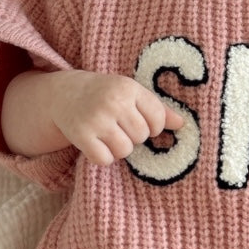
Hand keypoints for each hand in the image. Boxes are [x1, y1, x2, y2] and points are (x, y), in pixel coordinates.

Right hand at [48, 71, 184, 165]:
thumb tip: (183, 125)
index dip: (152, 127)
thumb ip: (157, 109)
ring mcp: (96, 119)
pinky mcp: (81, 135)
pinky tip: (95, 143)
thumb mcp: (131, 93)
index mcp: (129, 88)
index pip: (158, 120)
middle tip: (117, 126)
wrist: (65, 93)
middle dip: (132, 137)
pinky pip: (104, 159)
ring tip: (107, 135)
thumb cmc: (106, 94)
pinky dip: (102, 157)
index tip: (138, 121)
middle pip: (141, 137)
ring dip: (118, 148)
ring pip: (124, 151)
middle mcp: (113, 101)